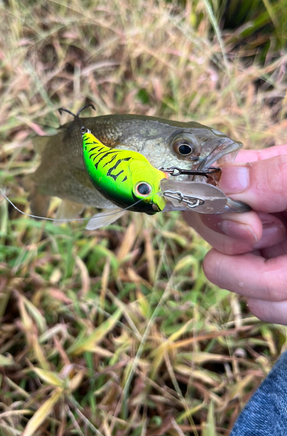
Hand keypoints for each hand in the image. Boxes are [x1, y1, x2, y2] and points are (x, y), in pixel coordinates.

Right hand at [183, 145, 286, 324]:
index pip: (203, 185)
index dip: (209, 205)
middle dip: (233, 242)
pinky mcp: (276, 292)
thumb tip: (226, 177)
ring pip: (223, 274)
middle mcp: (254, 216)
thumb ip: (275, 172)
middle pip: (202, 229)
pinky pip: (258, 307)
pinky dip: (279, 302)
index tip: (247, 222)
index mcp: (260, 181)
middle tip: (276, 233)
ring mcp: (264, 255)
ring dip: (266, 279)